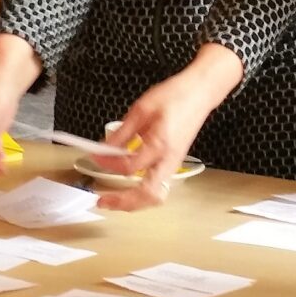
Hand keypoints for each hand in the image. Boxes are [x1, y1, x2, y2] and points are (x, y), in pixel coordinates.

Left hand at [95, 44, 241, 209]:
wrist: (200, 93)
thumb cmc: (175, 96)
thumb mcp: (141, 110)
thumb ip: (122, 133)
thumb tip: (104, 149)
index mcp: (160, 145)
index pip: (129, 166)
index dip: (108, 165)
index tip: (95, 157)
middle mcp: (169, 160)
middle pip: (148, 195)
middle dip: (124, 203)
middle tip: (103, 201)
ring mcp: (174, 164)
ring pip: (155, 195)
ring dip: (133, 201)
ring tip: (113, 199)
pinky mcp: (174, 163)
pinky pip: (158, 186)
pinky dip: (141, 191)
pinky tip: (127, 185)